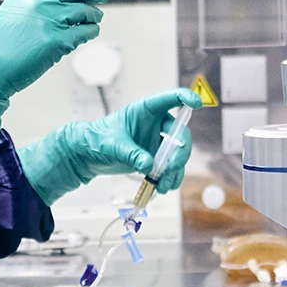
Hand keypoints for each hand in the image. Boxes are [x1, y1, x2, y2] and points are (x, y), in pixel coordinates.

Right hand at [0, 0, 110, 151]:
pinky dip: (90, 32)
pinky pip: (85, 33)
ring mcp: (49, 19)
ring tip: (94, 20)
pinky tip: (88, 34)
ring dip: (94, 16)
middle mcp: (39, 0)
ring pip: (86, 12)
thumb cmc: (1, 42)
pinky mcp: (57, 41)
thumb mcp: (15, 9)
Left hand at [18, 89, 200, 206]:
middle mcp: (157, 125)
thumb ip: (131, 154)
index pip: (170, 99)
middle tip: (170, 168)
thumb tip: (149, 166)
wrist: (89, 155)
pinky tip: (162, 188)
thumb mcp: (113, 145)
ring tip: (164, 186)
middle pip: (180, 134)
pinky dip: (169, 178)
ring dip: (174, 171)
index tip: (197, 103)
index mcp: (146, 110)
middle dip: (179, 153)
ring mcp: (158, 142)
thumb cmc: (98, 140)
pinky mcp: (156, 158)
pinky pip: (170, 168)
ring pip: (177, 155)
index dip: (185, 97)